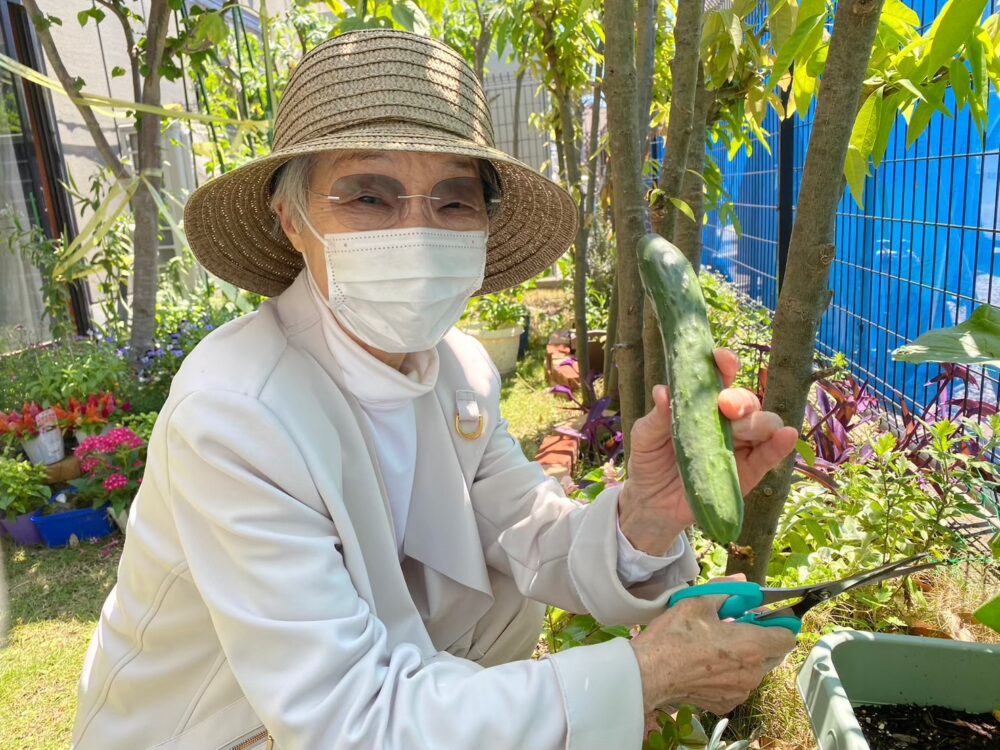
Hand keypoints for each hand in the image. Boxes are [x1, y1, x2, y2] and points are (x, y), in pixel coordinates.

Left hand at [618, 349, 798, 554]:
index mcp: (702, 404)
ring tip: (742, 427)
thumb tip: (663, 391)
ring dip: (759, 421)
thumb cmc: (650, 461)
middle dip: (740, 399)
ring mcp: (740, 445)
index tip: (722, 359)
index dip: (724, 365)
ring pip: (763, 424)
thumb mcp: (644, 436)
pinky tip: (786, 436)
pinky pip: (770, 456)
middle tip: (725, 405)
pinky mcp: (749, 472)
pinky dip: (780, 445)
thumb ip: (656, 416)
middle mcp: (726, 421)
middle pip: (746, 401)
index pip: (720, 378)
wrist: (652, 503)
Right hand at [630, 575, 795, 713]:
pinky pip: (738, 685)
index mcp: (751, 646)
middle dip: (761, 639)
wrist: (649, 673)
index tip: (761, 616)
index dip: (778, 623)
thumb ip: (726, 590)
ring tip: (717, 646)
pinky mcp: (725, 704)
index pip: (787, 637)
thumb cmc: (675, 636)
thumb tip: (742, 581)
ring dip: (745, 657)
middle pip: (773, 654)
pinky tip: (707, 665)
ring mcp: (740, 692)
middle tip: (735, 627)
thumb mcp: (698, 602)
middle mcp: (752, 673)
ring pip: (755, 670)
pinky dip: (730, 675)